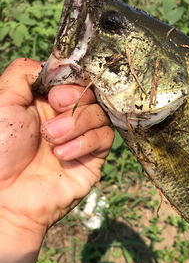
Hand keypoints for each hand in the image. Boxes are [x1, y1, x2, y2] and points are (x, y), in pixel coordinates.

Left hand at [0, 58, 113, 236]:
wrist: (4, 196)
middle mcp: (65, 116)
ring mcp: (81, 137)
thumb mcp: (3, 100)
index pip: (74, 78)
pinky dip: (85, 142)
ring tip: (51, 140)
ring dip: (76, 124)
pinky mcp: (94, 158)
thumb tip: (53, 65)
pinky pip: (105, 137)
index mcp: (45, 101)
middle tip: (53, 115)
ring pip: (100, 113)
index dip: (71, 82)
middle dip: (74, 102)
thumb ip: (25, 73)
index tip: (54, 95)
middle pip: (91, 92)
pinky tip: (62, 156)